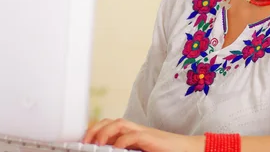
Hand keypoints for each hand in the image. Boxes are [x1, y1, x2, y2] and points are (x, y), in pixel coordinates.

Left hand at [83, 118, 202, 151]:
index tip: (83, 140)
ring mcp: (143, 132)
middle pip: (111, 121)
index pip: (109, 125)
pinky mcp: (150, 138)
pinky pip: (132, 135)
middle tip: (85, 141)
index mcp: (131, 133)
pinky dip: (122, 141)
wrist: (186, 150)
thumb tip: (110, 151)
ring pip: (119, 123)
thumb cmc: (164, 151)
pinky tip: (117, 149)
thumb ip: (127, 150)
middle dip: (95, 129)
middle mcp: (135, 130)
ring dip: (105, 132)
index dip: (94, 130)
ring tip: (97, 144)